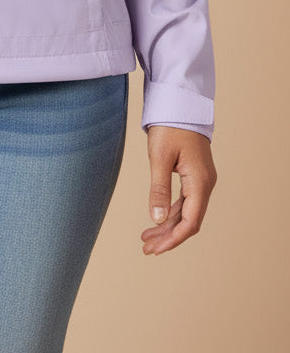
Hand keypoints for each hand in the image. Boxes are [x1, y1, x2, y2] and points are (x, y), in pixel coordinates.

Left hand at [140, 126, 216, 255]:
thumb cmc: (170, 127)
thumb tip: (155, 219)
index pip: (190, 222)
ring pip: (186, 212)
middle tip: (146, 248)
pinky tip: (156, 220)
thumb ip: (159, 189)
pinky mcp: (194, 175)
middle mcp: (205, 184)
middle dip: (168, 237)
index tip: (155, 249)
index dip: (173, 239)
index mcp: (200, 182)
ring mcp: (201, 180)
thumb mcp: (159, 157)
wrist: (180, 103)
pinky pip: (184, 201)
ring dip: (167, 226)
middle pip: (188, 221)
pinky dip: (169, 212)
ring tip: (146, 238)